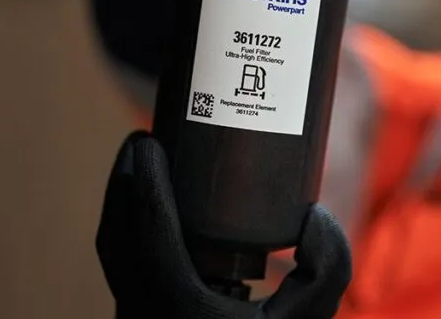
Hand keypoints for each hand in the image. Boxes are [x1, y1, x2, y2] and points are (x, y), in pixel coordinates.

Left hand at [97, 131, 351, 318]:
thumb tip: (310, 215)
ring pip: (112, 255)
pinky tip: (148, 212)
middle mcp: (145, 318)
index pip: (147, 233)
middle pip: (115, 237)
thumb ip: (328, 267)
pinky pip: (121, 268)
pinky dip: (125, 231)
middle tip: (144, 141)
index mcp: (178, 312)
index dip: (144, 181)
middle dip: (123, 183)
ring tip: (142, 166)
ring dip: (120, 205)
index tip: (149, 140)